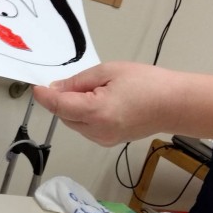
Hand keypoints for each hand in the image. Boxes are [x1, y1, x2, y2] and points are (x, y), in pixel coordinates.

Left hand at [33, 62, 180, 145]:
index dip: (44, 96)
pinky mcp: (108, 142)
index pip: (59, 106)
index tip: (36, 87)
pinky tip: (100, 102)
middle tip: (78, 82)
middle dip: (62, 99)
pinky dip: (83, 115)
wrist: (175, 105)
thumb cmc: (147, 83)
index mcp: (96, 112)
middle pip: (64, 115)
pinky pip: (85, 127)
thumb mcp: (109, 71)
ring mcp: (102, 140)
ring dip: (73, 107)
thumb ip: (78, 82)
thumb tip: (56, 88)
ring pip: (73, 123)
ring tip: (97, 90)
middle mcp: (96, 131)